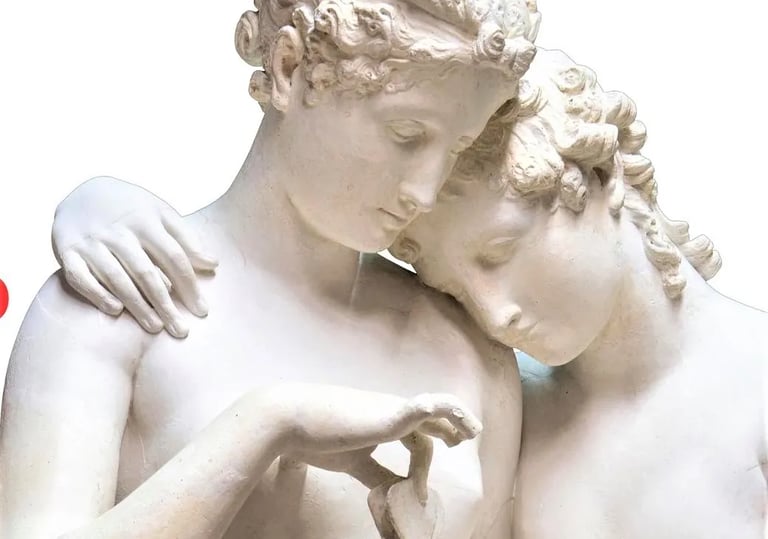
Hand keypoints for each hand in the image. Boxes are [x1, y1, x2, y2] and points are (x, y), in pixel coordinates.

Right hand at [52, 177, 216, 337]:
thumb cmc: (132, 210)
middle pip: (147, 272)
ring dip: (137, 305)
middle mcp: (118, 231)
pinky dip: (97, 294)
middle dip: (166, 304)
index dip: (189, 285)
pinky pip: (80, 277)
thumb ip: (187, 239)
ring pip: (116, 278)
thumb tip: (213, 264)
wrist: (83, 192)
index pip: (174, 257)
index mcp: (146, 220)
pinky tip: (116, 311)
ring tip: (156, 327)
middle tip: (181, 331)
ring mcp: (91, 241)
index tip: (202, 310)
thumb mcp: (161, 213)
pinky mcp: (66, 251)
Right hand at [269, 384, 477, 507]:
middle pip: (427, 421)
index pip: (410, 435)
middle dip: (447, 429)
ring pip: (435, 412)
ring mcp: (391, 410)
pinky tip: (458, 421)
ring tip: (471, 432)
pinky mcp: (392, 415)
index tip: (419, 490)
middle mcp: (388, 410)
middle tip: (463, 440)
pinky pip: (428, 407)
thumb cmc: (314, 438)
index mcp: (378, 420)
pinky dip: (446, 410)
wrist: (290, 420)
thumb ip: (374, 473)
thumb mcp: (353, 461)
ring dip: (455, 420)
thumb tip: (392, 492)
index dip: (420, 461)